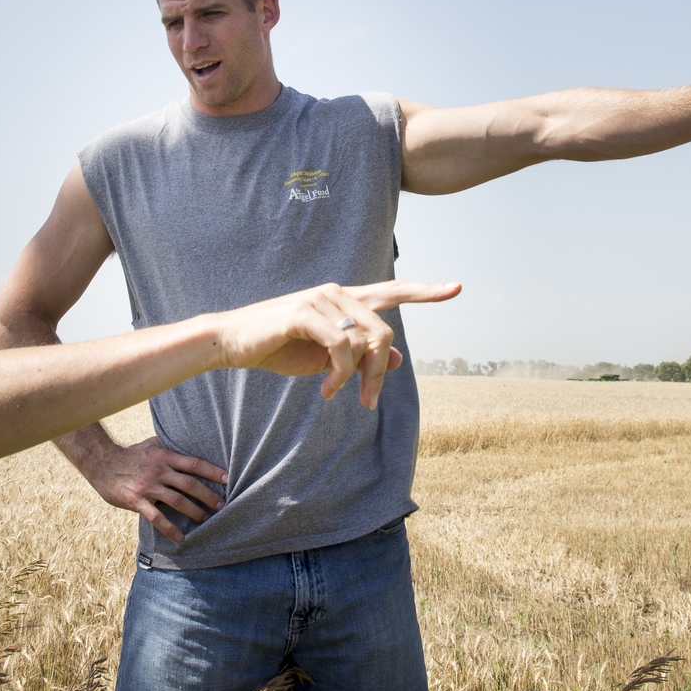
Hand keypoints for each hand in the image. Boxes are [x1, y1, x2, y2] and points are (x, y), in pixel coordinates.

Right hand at [87, 436, 229, 544]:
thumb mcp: (151, 445)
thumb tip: (186, 444)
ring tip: (207, 520)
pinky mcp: (136, 500)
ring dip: (194, 511)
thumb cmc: (129, 455)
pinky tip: (180, 537)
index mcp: (165, 457)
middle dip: (209, 495)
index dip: (212, 471)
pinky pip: (156, 517)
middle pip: (190, 484)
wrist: (101, 462)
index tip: (228, 478)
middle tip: (223, 505)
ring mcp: (148, 487)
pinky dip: (170, 528)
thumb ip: (168, 448)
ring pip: (177, 501)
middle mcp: (159, 471)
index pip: (194, 464)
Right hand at [217, 279, 461, 404]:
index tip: (456, 288)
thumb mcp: (325, 358)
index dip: (426, 291)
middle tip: (367, 402)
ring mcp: (321, 300)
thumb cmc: (278, 348)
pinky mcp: (304, 313)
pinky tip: (326, 390)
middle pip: (385, 331)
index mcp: (344, 301)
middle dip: (380, 372)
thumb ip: (359, 356)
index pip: (392, 290)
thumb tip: (395, 358)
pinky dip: (339, 374)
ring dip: (356, 378)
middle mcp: (337, 293)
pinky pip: (341, 346)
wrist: (234, 343)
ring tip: (336, 396)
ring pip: (365, 341)